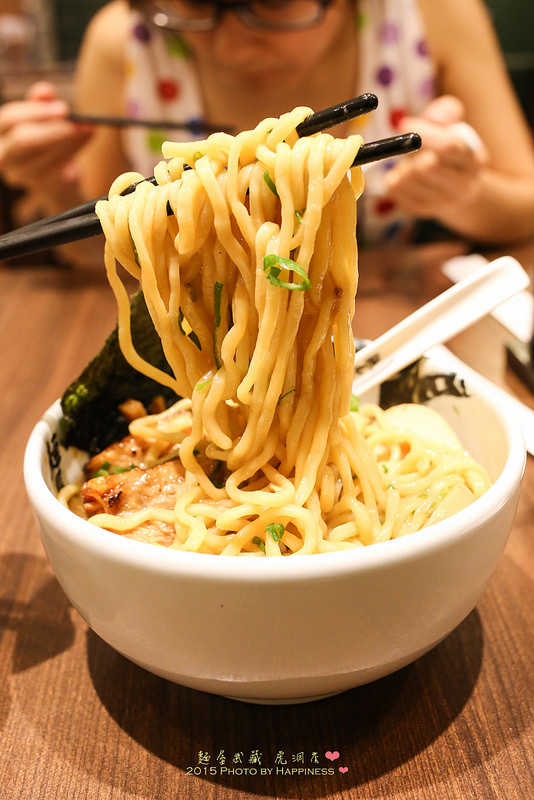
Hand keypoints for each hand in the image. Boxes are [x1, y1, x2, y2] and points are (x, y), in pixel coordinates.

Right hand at [0, 82, 92, 196]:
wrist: (60, 178)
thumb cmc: (48, 141)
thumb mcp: (45, 118)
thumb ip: (43, 102)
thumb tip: (45, 91)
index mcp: (0, 135)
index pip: (9, 119)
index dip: (35, 111)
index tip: (63, 108)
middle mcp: (5, 157)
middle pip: (22, 140)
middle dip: (51, 129)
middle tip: (74, 122)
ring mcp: (22, 175)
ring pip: (46, 154)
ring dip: (70, 139)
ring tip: (88, 127)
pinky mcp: (43, 186)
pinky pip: (60, 166)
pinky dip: (77, 150)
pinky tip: (88, 136)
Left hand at [385, 96, 488, 219]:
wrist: (457, 190)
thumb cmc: (451, 151)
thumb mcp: (455, 127)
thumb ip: (448, 112)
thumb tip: (434, 118)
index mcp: (473, 160)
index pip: (448, 147)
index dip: (423, 134)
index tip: (404, 125)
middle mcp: (462, 186)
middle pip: (426, 167)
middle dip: (412, 153)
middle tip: (411, 148)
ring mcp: (442, 202)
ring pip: (407, 179)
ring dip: (401, 165)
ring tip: (410, 162)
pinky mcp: (421, 210)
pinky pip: (395, 190)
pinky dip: (393, 177)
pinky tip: (404, 176)